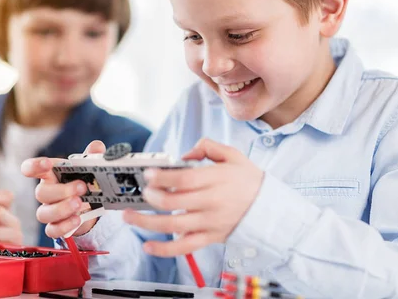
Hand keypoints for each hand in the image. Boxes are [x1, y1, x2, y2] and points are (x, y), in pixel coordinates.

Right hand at [21, 140, 104, 238]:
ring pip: (43, 214)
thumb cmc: (84, 181)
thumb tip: (97, 146)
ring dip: (62, 209)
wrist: (92, 206)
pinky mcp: (55, 226)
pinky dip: (65, 225)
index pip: (31, 168)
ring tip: (80, 203)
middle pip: (40, 193)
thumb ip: (92, 156)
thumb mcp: (90, 168)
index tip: (47, 163)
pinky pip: (52, 230)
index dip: (34, 166)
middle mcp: (46, 192)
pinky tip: (78, 220)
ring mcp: (49, 210)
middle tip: (82, 187)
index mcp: (50, 174)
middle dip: (61, 190)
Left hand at [123, 138, 263, 256]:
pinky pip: (184, 247)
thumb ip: (207, 147)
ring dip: (146, 222)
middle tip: (142, 191)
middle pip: (173, 203)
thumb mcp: (232, 155)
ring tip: (129, 216)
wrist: (269, 208)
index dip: (162, 177)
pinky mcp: (209, 238)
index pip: (184, 180)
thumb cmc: (248, 179)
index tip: (148, 174)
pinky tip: (148, 245)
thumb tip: (184, 155)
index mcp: (216, 180)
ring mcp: (209, 223)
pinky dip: (164, 250)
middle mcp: (211, 203)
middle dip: (151, 197)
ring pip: (173, 226)